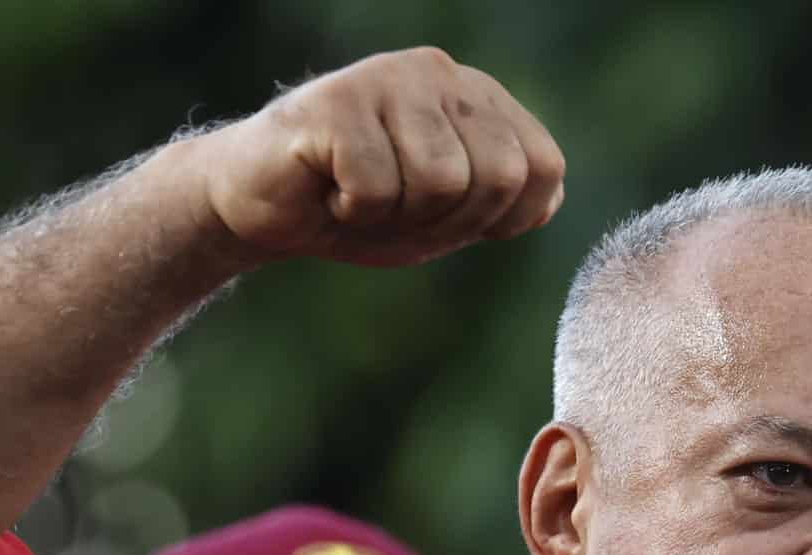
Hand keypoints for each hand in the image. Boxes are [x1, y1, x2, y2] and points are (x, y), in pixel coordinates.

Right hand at [189, 47, 564, 268]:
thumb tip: (550, 195)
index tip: (449, 221)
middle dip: (450, 221)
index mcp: (479, 99)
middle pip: (499, 177)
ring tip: (361, 196)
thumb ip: (503, 202)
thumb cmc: (356, 209)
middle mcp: (441, 74)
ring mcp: (389, 79)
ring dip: (396, 216)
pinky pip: (376, 187)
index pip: (543, 169)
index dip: (502, 220)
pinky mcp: (338, 101)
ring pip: (440, 183)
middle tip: (397, 211)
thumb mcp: (446, 216)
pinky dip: (351, 211)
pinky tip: (328, 188)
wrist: (260, 205)